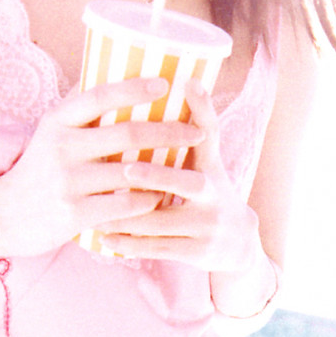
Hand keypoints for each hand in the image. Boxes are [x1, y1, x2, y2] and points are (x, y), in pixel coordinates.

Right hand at [0, 78, 204, 259]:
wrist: (3, 214)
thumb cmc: (41, 163)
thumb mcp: (52, 128)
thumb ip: (81, 104)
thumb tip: (111, 63)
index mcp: (59, 120)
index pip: (100, 95)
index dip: (135, 88)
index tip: (166, 84)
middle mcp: (62, 146)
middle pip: (127, 133)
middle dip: (169, 131)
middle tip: (196, 131)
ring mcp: (68, 181)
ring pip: (131, 172)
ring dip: (165, 170)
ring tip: (188, 165)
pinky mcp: (73, 214)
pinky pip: (123, 205)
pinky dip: (146, 200)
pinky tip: (160, 196)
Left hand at [94, 79, 261, 273]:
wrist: (239, 243)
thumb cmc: (209, 191)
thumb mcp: (206, 162)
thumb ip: (188, 132)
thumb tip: (173, 84)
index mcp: (213, 166)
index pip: (211, 132)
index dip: (202, 107)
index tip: (188, 82)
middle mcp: (214, 194)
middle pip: (188, 182)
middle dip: (157, 176)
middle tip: (126, 169)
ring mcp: (207, 226)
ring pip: (162, 221)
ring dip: (128, 215)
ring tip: (97, 204)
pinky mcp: (197, 254)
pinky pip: (157, 249)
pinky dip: (129, 243)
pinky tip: (104, 237)